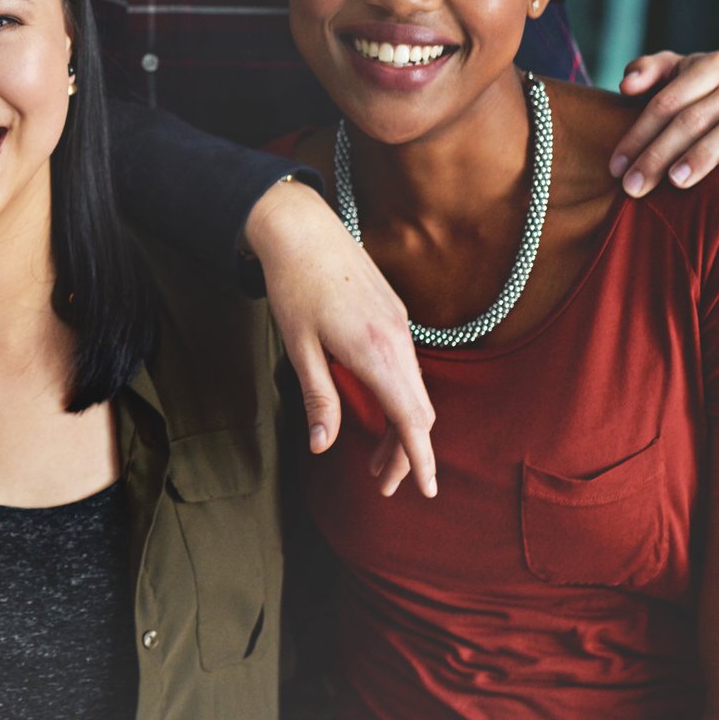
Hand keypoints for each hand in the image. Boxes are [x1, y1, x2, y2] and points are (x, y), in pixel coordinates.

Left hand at [247, 180, 438, 497]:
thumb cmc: (294, 287)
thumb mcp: (300, 348)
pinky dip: (399, 399)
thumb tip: (322, 446)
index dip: (419, 460)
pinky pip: (407, 369)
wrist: (302, 229)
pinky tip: (376, 409)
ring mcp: (400, 327)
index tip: (425, 490)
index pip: (411, 421)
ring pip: (414, 391)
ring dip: (401, 427)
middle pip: (419, 413)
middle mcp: (398, 341)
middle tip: (381, 483)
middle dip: (406, 453)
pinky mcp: (395, 316)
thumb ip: (318, 398)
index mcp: (376, 353)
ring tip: (373, 457)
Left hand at [610, 50, 718, 196]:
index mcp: (714, 64)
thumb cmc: (698, 104)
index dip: (637, 135)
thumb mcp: (672, 80)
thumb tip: (627, 85)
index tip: (616, 168)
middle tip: (634, 187)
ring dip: (702, 155)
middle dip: (659, 155)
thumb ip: (648, 72)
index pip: (667, 101)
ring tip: (676, 181)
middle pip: (694, 118)